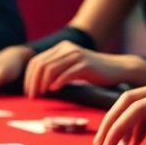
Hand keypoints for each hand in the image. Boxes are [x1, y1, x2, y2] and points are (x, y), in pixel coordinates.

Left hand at [23, 42, 145, 97]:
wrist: (117, 69)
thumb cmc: (93, 72)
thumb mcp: (72, 67)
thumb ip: (57, 69)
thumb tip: (38, 83)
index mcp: (61, 48)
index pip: (36, 61)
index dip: (28, 77)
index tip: (28, 91)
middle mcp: (67, 48)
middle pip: (40, 65)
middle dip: (33, 82)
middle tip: (32, 96)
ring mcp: (76, 55)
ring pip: (50, 69)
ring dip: (42, 84)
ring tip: (42, 94)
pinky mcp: (85, 64)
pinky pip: (66, 73)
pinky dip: (57, 82)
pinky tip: (54, 90)